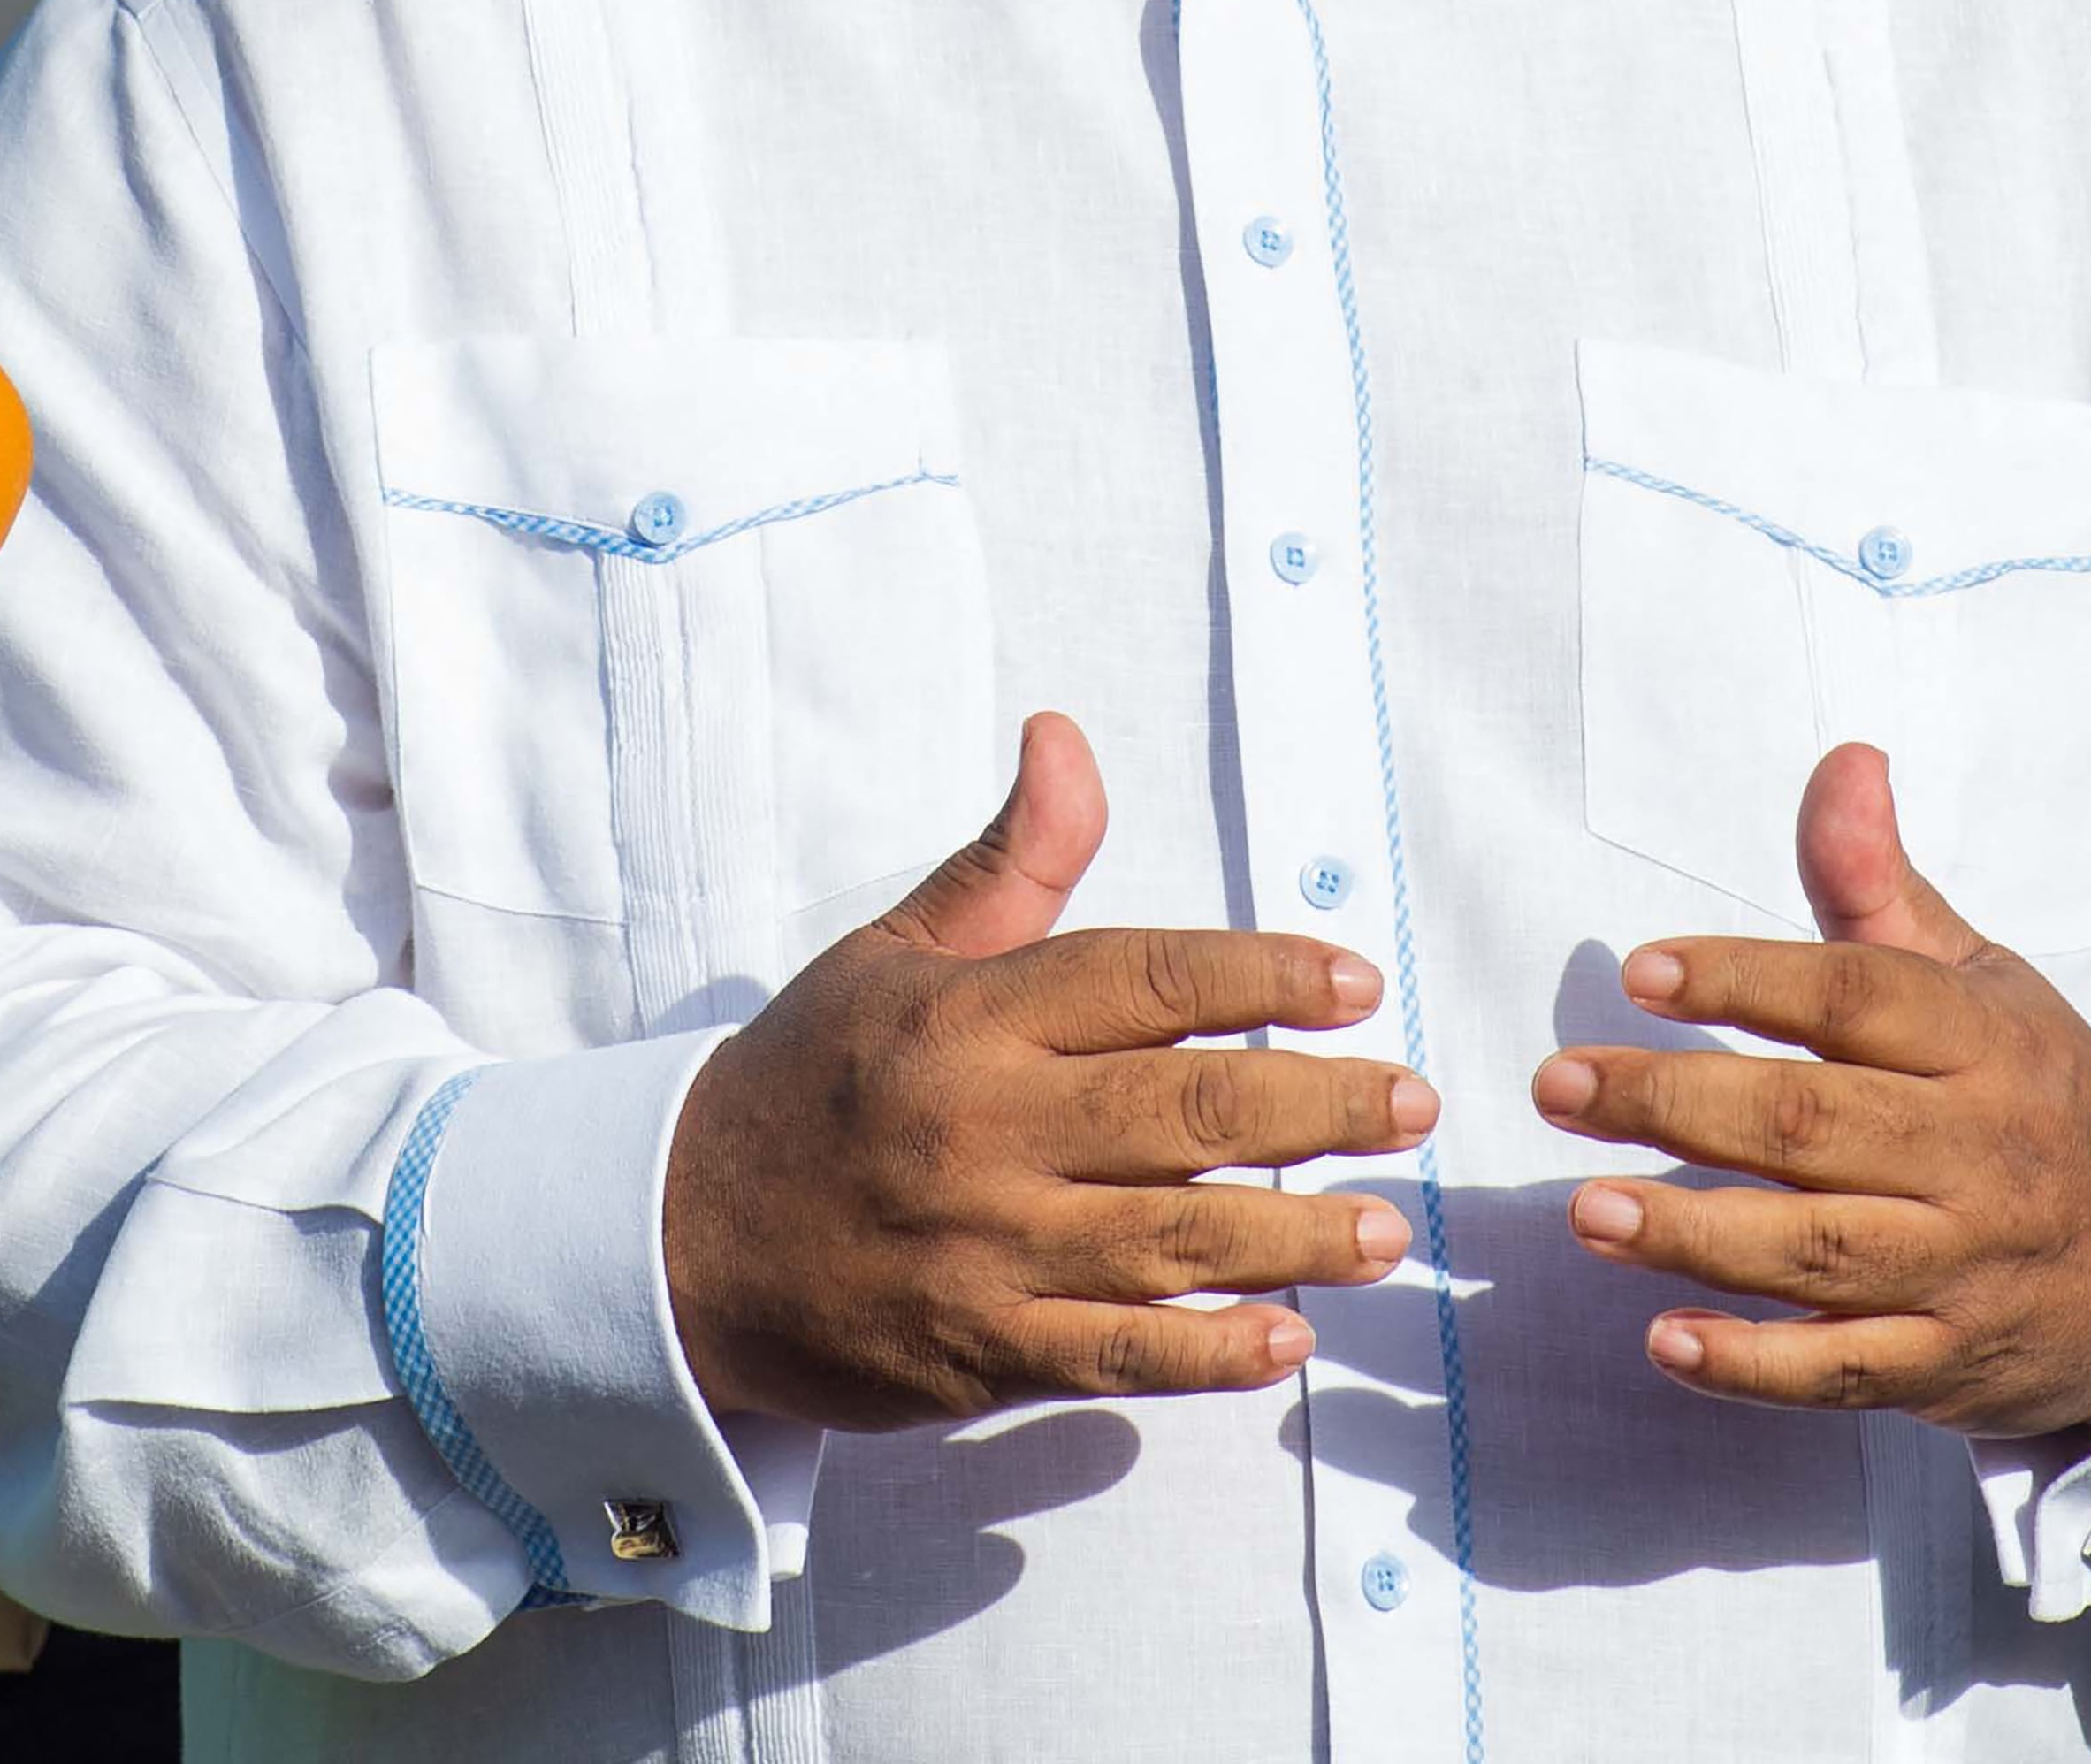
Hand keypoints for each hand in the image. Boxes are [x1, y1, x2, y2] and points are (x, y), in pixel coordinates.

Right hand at [664, 712, 1434, 1429]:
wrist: (675, 1238)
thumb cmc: (810, 1078)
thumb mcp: (896, 951)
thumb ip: (1009, 862)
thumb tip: (1066, 736)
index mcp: (969, 1014)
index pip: (1147, 977)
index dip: (1265, 973)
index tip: (1355, 981)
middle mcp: (982, 1125)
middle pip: (1187, 1105)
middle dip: (1319, 1104)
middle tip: (1414, 1105)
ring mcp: (981, 1246)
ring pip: (1170, 1235)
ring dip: (1294, 1234)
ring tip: (1384, 1229)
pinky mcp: (974, 1351)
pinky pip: (1112, 1353)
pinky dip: (1204, 1351)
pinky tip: (1285, 1340)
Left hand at [1535, 741, 2090, 1437]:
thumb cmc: (2035, 1096)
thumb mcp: (1980, 981)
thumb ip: (1881, 887)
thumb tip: (1843, 761)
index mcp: (1986, 1044)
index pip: (1855, 1001)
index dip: (1744, 980)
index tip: (1638, 972)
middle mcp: (1981, 1158)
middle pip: (1813, 1127)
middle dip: (1674, 1104)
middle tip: (1559, 1085)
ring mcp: (1966, 1271)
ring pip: (1818, 1254)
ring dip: (1692, 1235)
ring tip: (1584, 1208)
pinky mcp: (1948, 1367)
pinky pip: (1845, 1372)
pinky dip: (1754, 1365)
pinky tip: (1665, 1341)